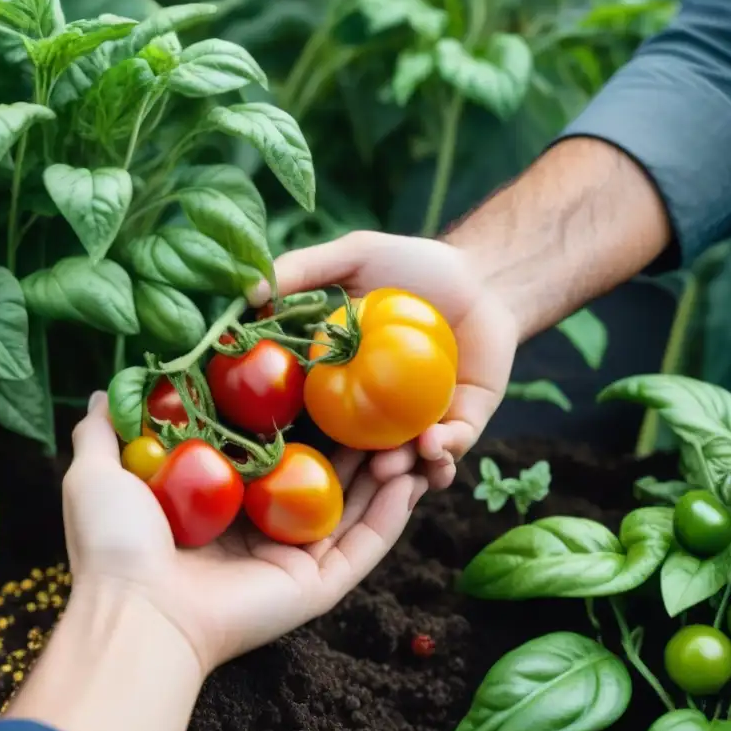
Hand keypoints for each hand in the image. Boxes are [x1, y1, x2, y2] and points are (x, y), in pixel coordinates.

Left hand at [63, 394, 428, 675]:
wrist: (135, 609)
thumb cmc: (116, 542)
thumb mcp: (98, 472)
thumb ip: (106, 428)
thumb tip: (106, 389)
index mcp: (224, 503)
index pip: (277, 449)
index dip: (306, 415)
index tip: (328, 374)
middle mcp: (264, 529)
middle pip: (326, 476)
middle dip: (358, 439)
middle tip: (384, 400)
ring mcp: (294, 559)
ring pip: (356, 507)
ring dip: (388, 470)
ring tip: (413, 430)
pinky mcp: (317, 586)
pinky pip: (366, 545)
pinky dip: (394, 513)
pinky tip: (412, 475)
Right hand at [254, 230, 517, 489]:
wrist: (483, 275)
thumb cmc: (412, 264)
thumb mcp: (353, 257)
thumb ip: (301, 270)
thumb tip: (246, 295)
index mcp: (334, 381)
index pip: (301, 415)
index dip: (286, 436)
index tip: (273, 446)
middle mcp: (369, 413)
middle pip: (348, 455)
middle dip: (342, 473)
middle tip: (331, 465)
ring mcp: (413, 425)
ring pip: (399, 462)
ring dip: (393, 470)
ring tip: (390, 466)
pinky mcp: (458, 426)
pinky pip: (448, 450)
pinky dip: (441, 455)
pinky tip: (433, 447)